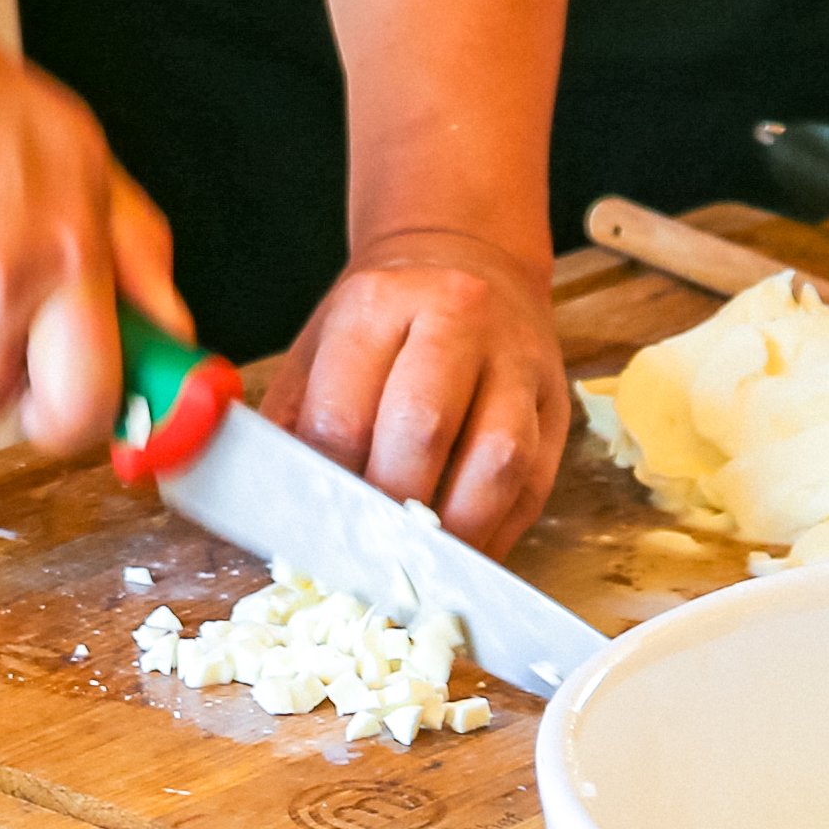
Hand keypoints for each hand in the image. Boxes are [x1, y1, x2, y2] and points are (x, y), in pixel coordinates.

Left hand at [267, 226, 572, 555]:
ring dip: (456, 530)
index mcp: (376, 305)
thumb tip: (274, 513)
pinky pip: (533, 483)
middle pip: (422, 432)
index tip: (316, 537)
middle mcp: (454, 319)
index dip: (326, 492)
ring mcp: (515, 359)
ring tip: (423, 566)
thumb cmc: (380, 323)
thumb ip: (293, 426)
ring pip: (497, 461)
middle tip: (368, 557)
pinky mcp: (554, 401)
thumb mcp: (319, 349)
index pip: (342, 418)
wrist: (466, 262)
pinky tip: (463, 555)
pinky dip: (497, 532)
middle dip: (391, 512)